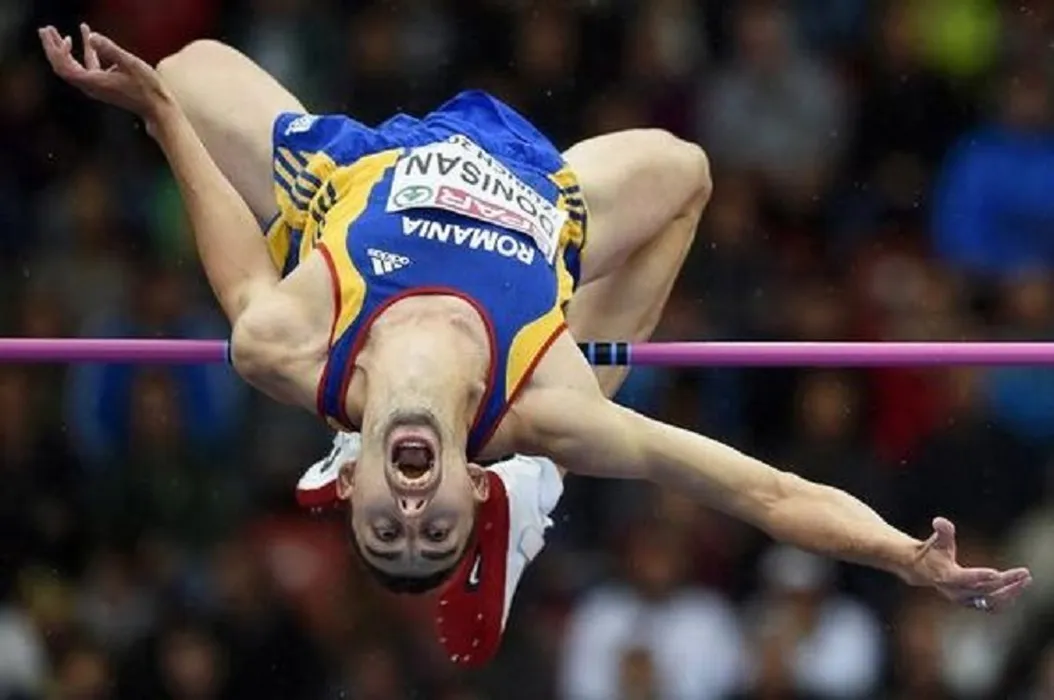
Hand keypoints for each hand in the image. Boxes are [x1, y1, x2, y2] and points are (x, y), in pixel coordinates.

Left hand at [38, 24, 171, 125]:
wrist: (157, 108)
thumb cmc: (147, 88)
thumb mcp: (131, 64)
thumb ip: (111, 49)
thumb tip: (93, 36)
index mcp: (94, 82)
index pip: (65, 68)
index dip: (58, 52)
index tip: (67, 38)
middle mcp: (91, 87)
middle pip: (62, 67)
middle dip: (52, 48)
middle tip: (46, 29)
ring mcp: (96, 87)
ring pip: (72, 67)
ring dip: (64, 50)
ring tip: (59, 32)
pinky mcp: (102, 85)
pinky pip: (87, 67)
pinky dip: (84, 52)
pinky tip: (88, 37)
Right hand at [905, 517, 1030, 612]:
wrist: (922, 571)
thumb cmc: (932, 552)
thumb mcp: (937, 540)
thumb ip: (942, 530)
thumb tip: (940, 521)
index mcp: (945, 576)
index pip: (963, 578)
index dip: (979, 576)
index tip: (997, 574)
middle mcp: (955, 591)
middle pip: (983, 589)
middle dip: (1005, 582)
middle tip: (1023, 573)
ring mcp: (964, 600)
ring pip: (990, 601)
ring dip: (1010, 593)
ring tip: (1025, 580)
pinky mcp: (971, 603)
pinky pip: (991, 607)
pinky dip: (1005, 600)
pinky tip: (1018, 589)